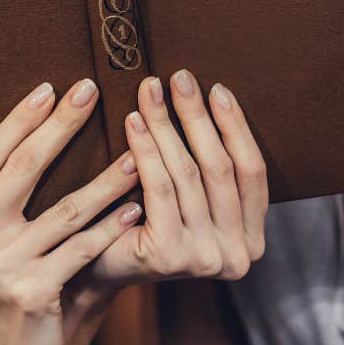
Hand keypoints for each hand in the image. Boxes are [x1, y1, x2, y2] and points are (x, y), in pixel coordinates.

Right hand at [0, 78, 141, 344]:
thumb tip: (26, 144)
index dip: (19, 119)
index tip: (49, 89)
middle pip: (21, 167)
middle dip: (60, 124)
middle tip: (90, 90)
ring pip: (65, 208)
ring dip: (106, 177)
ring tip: (138, 152)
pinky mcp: (33, 293)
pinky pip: (83, 249)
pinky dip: (112, 227)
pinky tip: (136, 208)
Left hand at [85, 70, 267, 290]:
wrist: (92, 267)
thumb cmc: (141, 220)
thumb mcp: (186, 196)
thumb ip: (205, 167)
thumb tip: (204, 94)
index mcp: (251, 239)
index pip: (251, 171)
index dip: (235, 126)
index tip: (216, 88)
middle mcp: (237, 255)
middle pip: (219, 168)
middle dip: (197, 116)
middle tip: (179, 77)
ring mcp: (205, 258)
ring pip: (187, 173)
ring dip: (166, 125)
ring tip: (149, 91)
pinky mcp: (170, 255)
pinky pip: (159, 187)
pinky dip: (146, 149)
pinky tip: (133, 121)